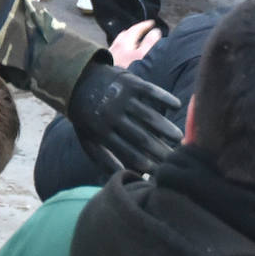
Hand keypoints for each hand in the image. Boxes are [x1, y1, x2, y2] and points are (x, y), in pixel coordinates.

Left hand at [67, 62, 181, 175]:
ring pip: (148, 115)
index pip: (128, 152)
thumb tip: (123, 176)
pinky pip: (150, 90)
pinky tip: (177, 105)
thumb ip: (103, 159)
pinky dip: (164, 97)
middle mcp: (113, 114)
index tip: (161, 171)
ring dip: (165, 127)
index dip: (146, 163)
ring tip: (179, 137)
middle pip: (141, 137)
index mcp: (102, 131)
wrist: (76, 79)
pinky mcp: (129, 82)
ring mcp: (122, 97)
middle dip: (159, 149)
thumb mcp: (88, 139)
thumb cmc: (85, 115)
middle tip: (175, 158)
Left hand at [109, 20, 162, 67]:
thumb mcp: (143, 56)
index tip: (152, 24)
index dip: (145, 25)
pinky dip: (123, 45)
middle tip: (145, 28)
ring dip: (129, 37)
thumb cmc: (127, 71)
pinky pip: (117, 48)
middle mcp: (117, 46)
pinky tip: (125, 52)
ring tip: (135, 38)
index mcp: (125, 42)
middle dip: (137, 30)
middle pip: (128, 33)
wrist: (109, 86)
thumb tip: (155, 32)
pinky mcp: (108, 61)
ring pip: (121, 40)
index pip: (136, 29)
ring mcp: (112, 53)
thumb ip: (150, 43)